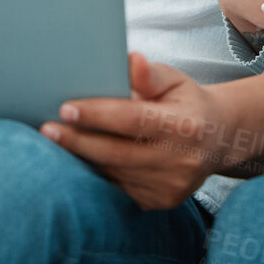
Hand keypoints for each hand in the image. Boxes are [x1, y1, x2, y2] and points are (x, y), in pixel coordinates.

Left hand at [40, 52, 234, 209]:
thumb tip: (130, 61)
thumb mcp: (175, 81)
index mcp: (185, 125)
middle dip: (78, 141)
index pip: (133, 119)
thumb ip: (150, 74)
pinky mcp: (159, 203)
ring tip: (52, 145)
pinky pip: (117, 189)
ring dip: (80, 160)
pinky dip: (94, 175)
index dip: (98, 114)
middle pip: (117, 152)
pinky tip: (75, 162)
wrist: (218, 140)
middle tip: (45, 130)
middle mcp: (179, 161)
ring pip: (113, 174)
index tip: (65, 108)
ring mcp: (169, 187)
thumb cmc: (187, 103)